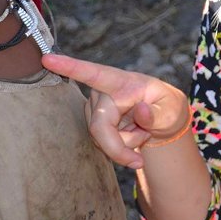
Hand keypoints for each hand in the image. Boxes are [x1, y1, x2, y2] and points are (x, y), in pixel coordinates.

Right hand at [42, 53, 189, 168]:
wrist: (163, 120)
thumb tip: (140, 112)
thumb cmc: (168, 108)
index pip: (94, 73)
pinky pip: (101, 142)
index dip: (70, 67)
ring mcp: (96, 106)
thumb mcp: (173, 110)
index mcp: (123, 82)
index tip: (47, 58)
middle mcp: (104, 92)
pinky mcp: (93, 120)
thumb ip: (158, 114)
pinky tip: (131, 136)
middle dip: (118, 149)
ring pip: (100, 137)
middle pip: (99, 126)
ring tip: (141, 132)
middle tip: (138, 161)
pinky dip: (119, 147)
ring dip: (123, 144)